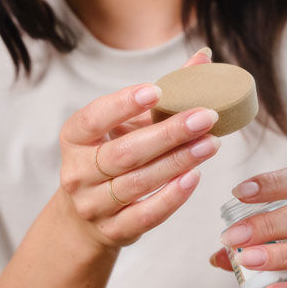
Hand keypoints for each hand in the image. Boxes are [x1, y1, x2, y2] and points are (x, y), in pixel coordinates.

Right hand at [59, 48, 219, 248]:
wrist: (87, 215)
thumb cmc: (115, 155)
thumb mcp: (129, 123)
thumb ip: (165, 92)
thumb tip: (205, 56)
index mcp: (75, 137)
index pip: (93, 118)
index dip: (122, 104)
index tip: (156, 90)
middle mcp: (77, 172)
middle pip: (124, 153)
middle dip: (168, 134)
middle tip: (206, 116)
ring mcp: (93, 205)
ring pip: (137, 183)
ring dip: (178, 162)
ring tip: (211, 143)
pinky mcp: (113, 231)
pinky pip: (145, 215)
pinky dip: (171, 197)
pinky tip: (194, 177)